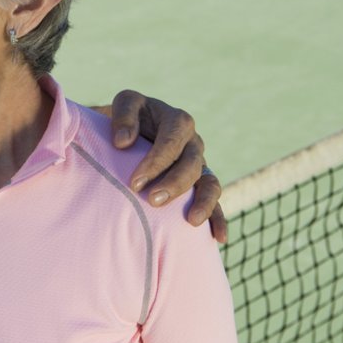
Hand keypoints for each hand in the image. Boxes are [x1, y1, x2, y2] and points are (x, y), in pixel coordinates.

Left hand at [106, 90, 227, 243]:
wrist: (132, 130)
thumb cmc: (126, 118)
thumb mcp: (124, 105)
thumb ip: (124, 117)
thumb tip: (123, 142)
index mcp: (177, 121)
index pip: (171, 141)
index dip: (156, 162)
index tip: (135, 183)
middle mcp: (192, 142)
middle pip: (192, 164)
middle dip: (174, 184)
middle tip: (152, 201)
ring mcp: (199, 164)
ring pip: (210, 183)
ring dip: (204, 202)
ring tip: (191, 221)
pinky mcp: (199, 183)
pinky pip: (214, 201)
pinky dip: (219, 218)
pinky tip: (219, 237)